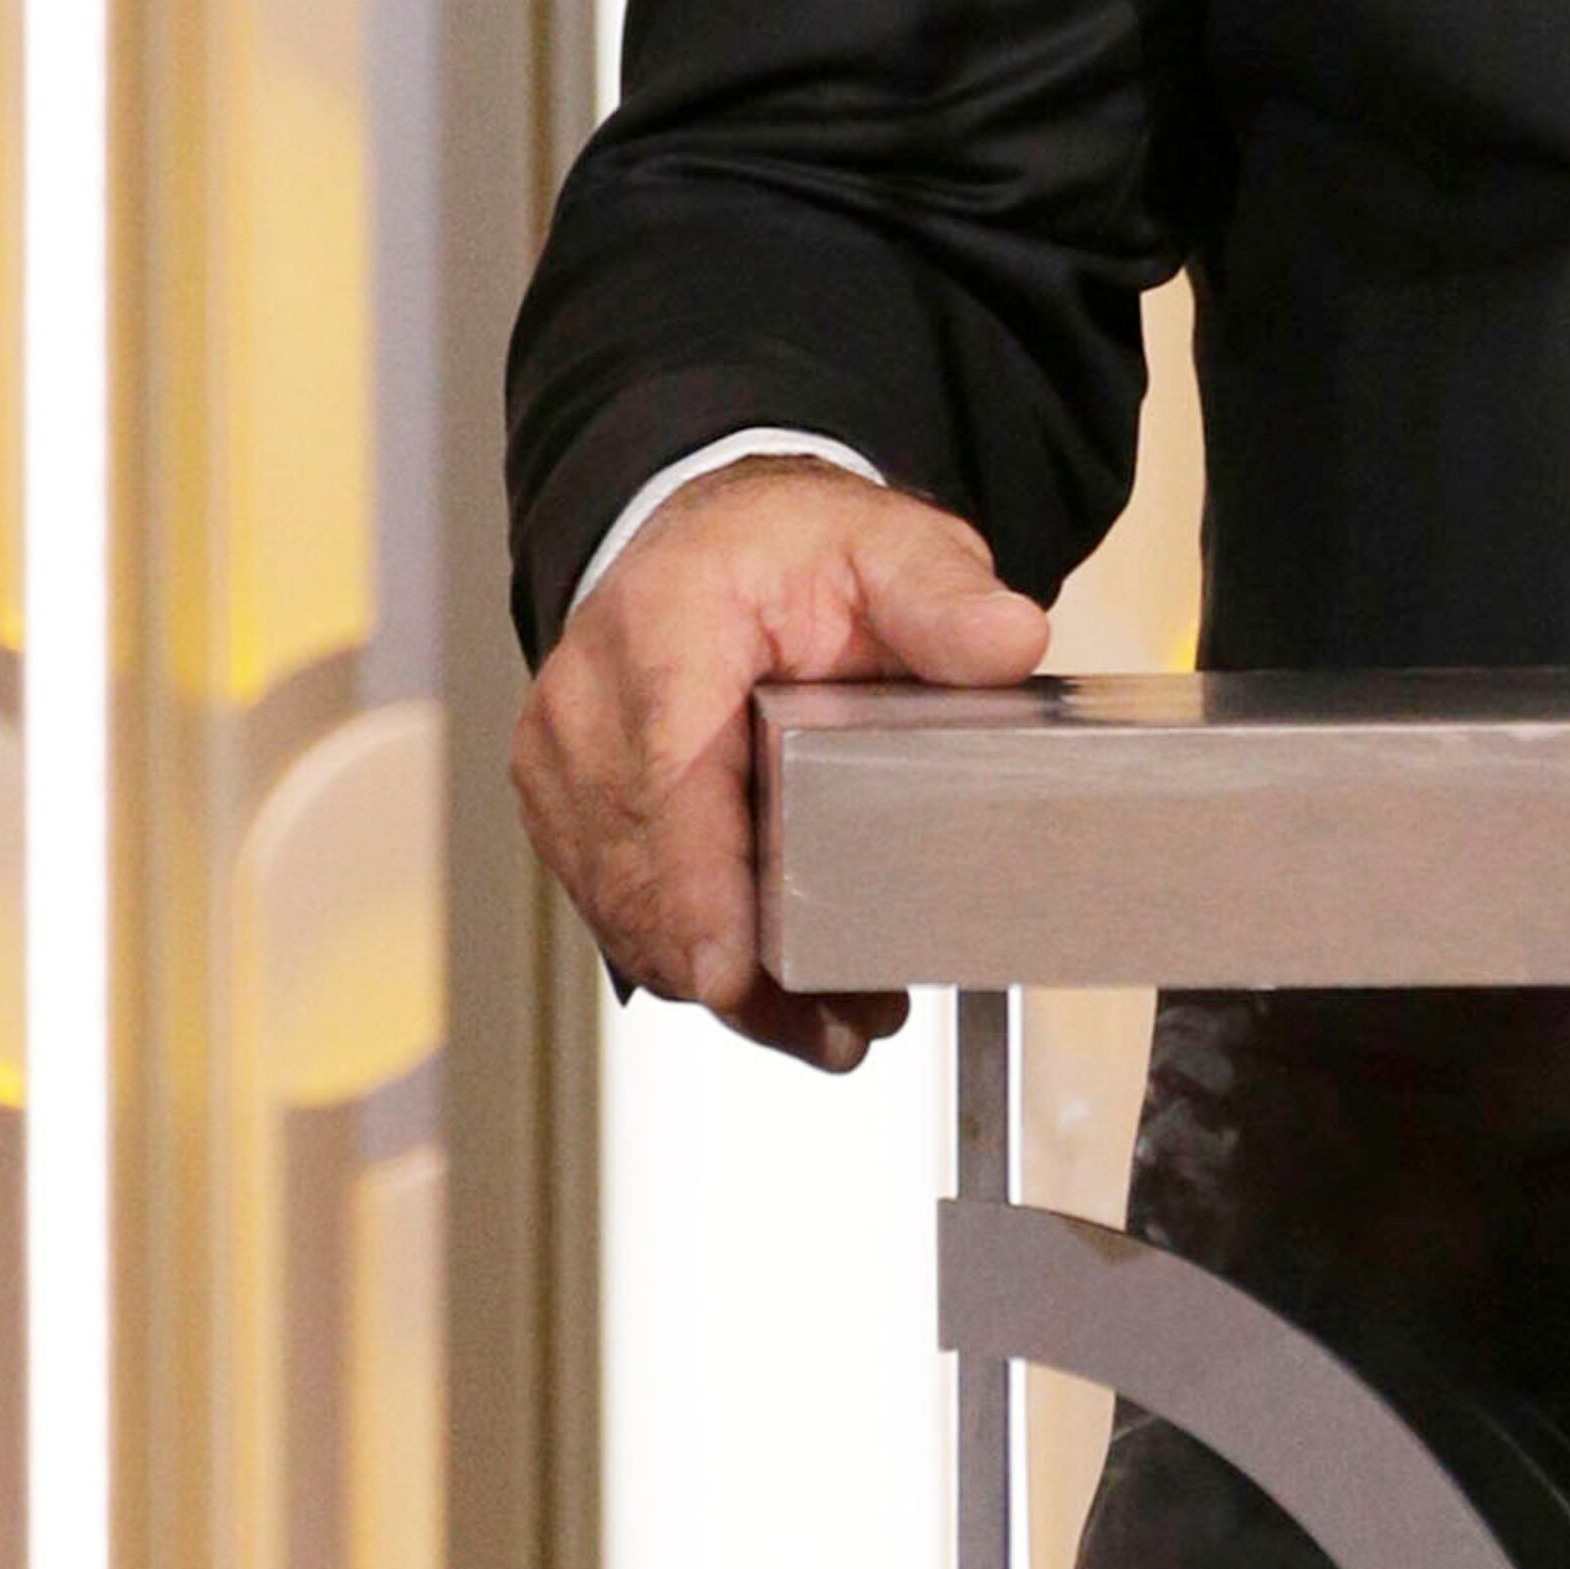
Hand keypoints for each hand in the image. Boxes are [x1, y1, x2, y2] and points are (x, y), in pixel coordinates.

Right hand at [510, 459, 1049, 1069]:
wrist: (713, 545)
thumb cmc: (788, 552)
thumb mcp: (888, 547)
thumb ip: (945, 597)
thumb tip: (1007, 641)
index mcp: (662, 626)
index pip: (665, 773)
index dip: (696, 885)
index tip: (729, 973)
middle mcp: (586, 700)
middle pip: (645, 870)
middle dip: (739, 965)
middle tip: (851, 1022)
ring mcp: (562, 763)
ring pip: (628, 909)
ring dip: (723, 979)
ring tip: (835, 1023)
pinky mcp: (566, 809)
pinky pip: (619, 907)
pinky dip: (693, 955)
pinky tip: (774, 993)